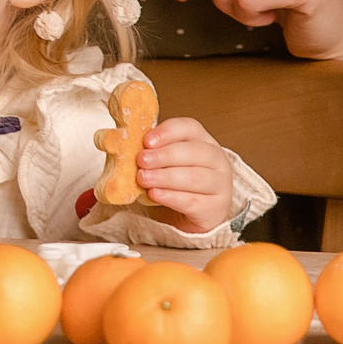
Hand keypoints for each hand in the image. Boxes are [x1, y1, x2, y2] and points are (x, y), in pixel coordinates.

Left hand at [135, 114, 235, 235]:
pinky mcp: (215, 208)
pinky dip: (171, 197)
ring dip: (165, 176)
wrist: (194, 215)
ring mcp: (220, 185)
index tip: (146, 141)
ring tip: (143, 178)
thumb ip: (153, 153)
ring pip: (195, 177)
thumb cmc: (177, 184)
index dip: (167, 132)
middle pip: (194, 152)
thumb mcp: (167, 163)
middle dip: (165, 155)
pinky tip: (155, 194)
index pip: (190, 128)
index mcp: (204, 141)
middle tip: (142, 160)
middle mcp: (217, 160)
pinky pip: (192, 201)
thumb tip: (122, 145)